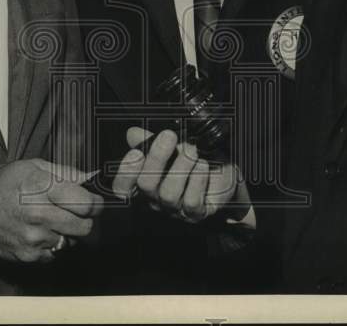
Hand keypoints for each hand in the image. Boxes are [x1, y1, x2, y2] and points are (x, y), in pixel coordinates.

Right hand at [0, 158, 102, 263]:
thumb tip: (90, 177)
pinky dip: (53, 245)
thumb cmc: (2, 184)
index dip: (95, 203)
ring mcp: (33, 238)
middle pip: (84, 227)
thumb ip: (64, 172)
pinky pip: (54, 254)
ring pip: (71, 241)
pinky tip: (41, 233)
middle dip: (85, 219)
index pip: (87, 204)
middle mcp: (40, 215)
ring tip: (53, 221)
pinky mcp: (27, 255)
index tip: (94, 202)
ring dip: (68, 233)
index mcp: (43, 189)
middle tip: (77, 213)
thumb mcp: (32, 166)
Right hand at [110, 128, 248, 223]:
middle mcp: (157, 199)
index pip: (123, 187)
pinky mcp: (197, 213)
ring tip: (192, 150)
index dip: (126, 173)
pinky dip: (198, 180)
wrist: (222, 170)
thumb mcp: (170, 146)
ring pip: (169, 194)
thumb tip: (132, 133)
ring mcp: (176, 208)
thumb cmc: (191, 159)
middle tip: (169, 136)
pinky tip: (203, 166)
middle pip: (146, 185)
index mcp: (146, 182)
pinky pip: (192, 202)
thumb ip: (149, 141)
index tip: (136, 153)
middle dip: (156, 158)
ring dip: (182, 166)